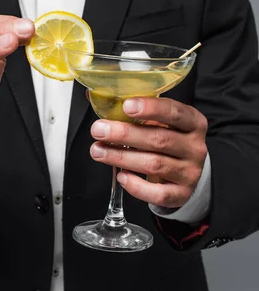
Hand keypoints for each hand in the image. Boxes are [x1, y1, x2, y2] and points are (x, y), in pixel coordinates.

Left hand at [90, 97, 207, 208]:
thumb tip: (96, 96)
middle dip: (125, 134)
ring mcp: (190, 172)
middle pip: (159, 139)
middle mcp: (195, 147)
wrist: (185, 170)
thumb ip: (135, 109)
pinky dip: (136, 186)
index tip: (126, 106)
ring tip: (98, 151)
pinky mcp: (181, 194)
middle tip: (99, 129)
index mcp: (192, 122)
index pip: (174, 112)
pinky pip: (158, 193)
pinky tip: (120, 175)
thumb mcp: (159, 121)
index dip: (151, 108)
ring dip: (121, 157)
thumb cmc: (166, 139)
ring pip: (154, 165)